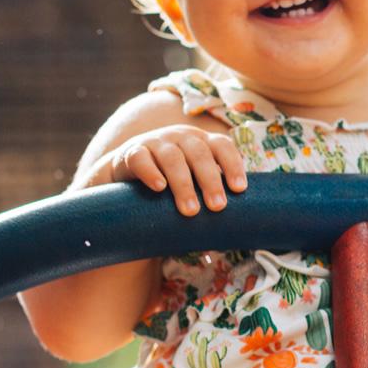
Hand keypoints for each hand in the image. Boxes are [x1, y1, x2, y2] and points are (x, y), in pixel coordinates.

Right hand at [92, 125, 246, 215]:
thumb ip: (210, 194)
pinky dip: (151, 172)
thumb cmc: (171, 180)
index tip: (240, 190)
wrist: (128, 172)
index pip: (222, 145)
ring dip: (183, 183)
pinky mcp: (131, 152)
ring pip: (172, 157)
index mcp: (201, 142)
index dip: (233, 165)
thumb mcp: (193, 179)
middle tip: (218, 207)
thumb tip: (235, 229)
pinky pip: (141, 158)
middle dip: (210, 180)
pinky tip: (159, 188)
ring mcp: (156, 142)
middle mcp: (181, 137)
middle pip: (199, 152)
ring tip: (191, 210)